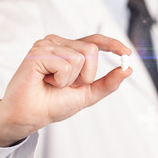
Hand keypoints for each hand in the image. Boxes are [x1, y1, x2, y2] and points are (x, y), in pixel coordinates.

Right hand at [0, 34, 131, 146]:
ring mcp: (47, 45)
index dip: (112, 44)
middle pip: (92, 50)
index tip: (127, 53)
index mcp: (69, 50)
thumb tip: (127, 70)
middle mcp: (58, 43)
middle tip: (65, 85)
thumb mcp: (87, 94)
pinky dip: (60, 79)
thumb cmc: (53, 104)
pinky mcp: (37, 52)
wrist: (30, 116)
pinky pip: (66, 64)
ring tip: (53, 83)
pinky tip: (45, 81)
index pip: (95, 40)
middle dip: (85, 75)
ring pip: (80, 57)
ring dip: (71, 79)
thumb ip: (108, 83)